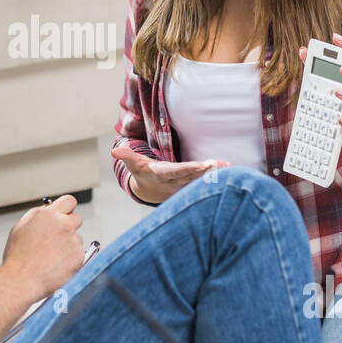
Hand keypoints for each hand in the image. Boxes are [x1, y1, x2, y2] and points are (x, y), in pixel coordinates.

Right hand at [1, 195, 85, 298]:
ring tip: (51, 258)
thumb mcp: (20, 228)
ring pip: (77, 239)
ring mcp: (73, 242)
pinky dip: (71, 261)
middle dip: (69, 226)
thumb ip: (36, 215)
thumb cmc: (18, 258)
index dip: (67, 208)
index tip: (66, 214)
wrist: (22, 280)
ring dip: (69, 246)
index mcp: (49, 215)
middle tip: (57, 239)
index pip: (69, 201)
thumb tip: (47, 209)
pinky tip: (57, 266)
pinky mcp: (79, 257)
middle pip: (77, 219)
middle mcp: (64, 226)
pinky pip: (79, 255)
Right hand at [112, 143, 228, 204]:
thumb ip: (126, 156)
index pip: (177, 172)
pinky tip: (227, 166)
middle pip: (192, 176)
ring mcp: (185, 183)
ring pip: (201, 178)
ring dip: (213, 173)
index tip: (201, 166)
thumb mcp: (133, 165)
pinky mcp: (192, 183)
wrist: (151, 191)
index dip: (188, 169)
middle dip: (204, 171)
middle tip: (216, 166)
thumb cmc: (143, 174)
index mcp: (163, 175)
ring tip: (226, 166)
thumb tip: (114, 151)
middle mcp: (176, 181)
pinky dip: (216, 172)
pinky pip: (205, 178)